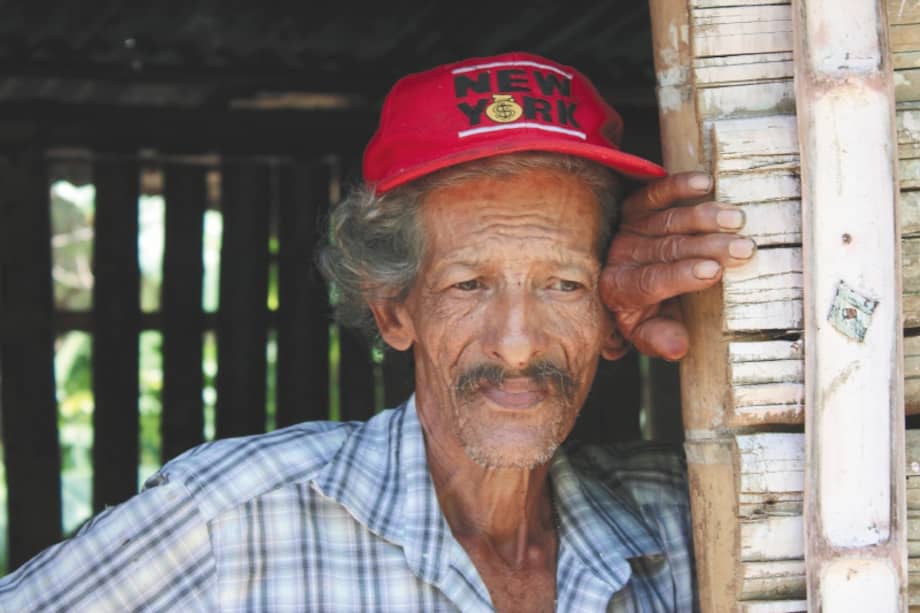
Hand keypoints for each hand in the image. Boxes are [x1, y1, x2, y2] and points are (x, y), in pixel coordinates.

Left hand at [599, 172, 755, 360]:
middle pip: (665, 249)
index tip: (713, 271)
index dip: (680, 276)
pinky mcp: (635, 207)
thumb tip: (676, 348)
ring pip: (667, 220)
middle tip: (742, 248)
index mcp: (619, 290)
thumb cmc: (643, 311)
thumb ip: (660, 339)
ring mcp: (628, 229)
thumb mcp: (648, 333)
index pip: (649, 282)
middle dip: (706, 247)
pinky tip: (705, 182)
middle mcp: (620, 256)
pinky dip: (679, 186)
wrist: (622, 283)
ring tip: (736, 218)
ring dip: (703, 217)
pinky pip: (655, 193)